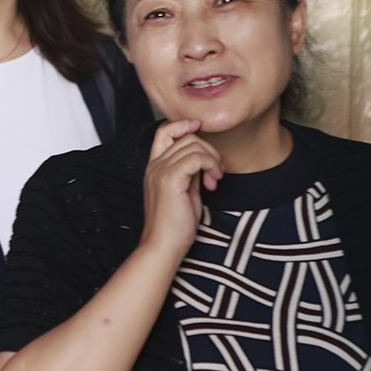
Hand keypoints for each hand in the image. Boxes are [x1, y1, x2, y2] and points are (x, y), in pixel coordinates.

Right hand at [139, 118, 221, 255]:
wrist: (164, 245)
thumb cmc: (174, 226)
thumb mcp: (185, 192)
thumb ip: (190, 173)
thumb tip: (204, 162)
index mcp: (155, 167)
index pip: (164, 131)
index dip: (183, 125)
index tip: (201, 132)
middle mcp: (155, 165)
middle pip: (186, 136)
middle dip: (208, 150)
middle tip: (215, 172)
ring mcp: (160, 171)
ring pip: (193, 144)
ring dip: (212, 159)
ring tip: (214, 179)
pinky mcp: (170, 179)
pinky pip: (196, 158)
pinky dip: (210, 165)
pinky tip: (212, 183)